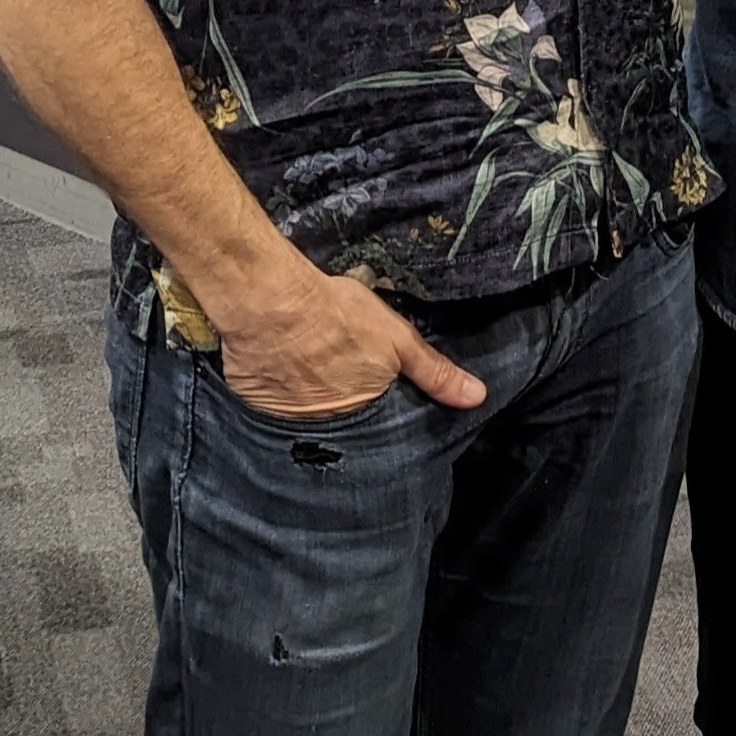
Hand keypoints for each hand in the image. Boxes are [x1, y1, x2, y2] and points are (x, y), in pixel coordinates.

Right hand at [216, 260, 485, 418]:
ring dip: (313, 412)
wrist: (272, 306)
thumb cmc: (338, 316)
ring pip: (309, 423)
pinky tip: (284, 382)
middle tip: (347, 391)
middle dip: (349, 418)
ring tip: (316, 386)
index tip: (384, 407)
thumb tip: (477, 397)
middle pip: (344, 428)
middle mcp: (326, 429)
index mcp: (362, 412)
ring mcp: (289, 423)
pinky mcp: (258, 411)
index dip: (381, 415)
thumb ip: (434, 372)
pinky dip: (281, 404)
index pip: (378, 429)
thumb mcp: (399, 339)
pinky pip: (275, 416)